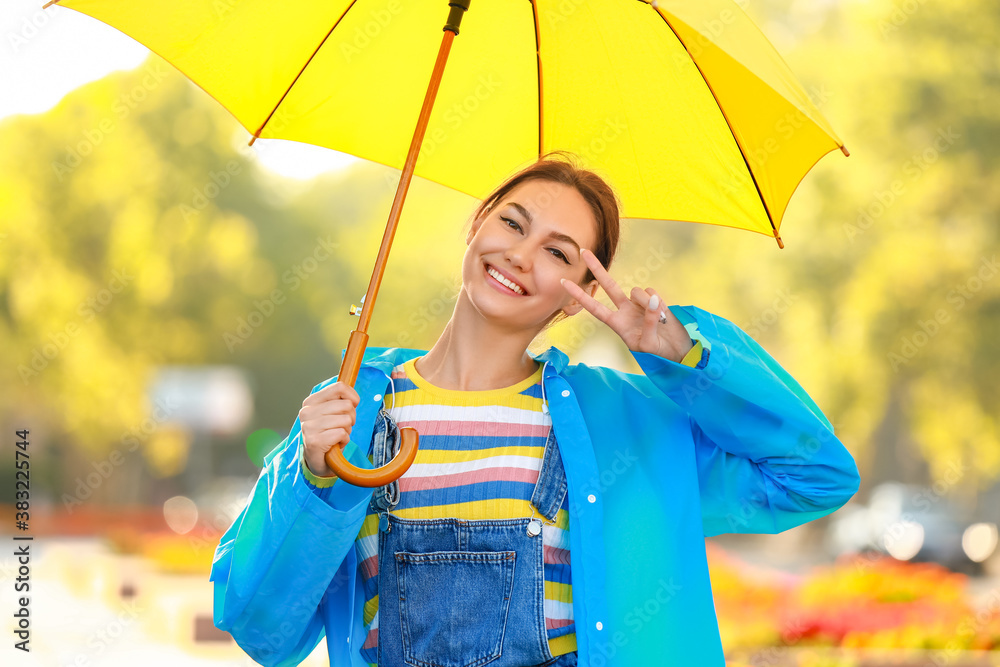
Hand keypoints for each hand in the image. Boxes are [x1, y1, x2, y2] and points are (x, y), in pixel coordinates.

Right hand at [299, 380, 359, 476]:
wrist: (318, 461)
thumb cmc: (328, 434)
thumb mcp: (332, 413)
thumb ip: (340, 400)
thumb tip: (354, 396)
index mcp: (311, 401)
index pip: (339, 387)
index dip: (352, 397)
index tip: (352, 406)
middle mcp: (307, 412)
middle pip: (346, 405)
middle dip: (351, 418)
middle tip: (341, 427)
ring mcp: (309, 426)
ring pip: (346, 420)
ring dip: (347, 430)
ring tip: (337, 436)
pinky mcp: (314, 441)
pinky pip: (342, 434)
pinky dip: (344, 440)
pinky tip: (335, 444)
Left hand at [560, 248, 693, 362]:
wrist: (677, 352)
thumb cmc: (657, 354)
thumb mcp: (648, 343)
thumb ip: (649, 321)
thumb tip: (653, 299)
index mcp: (617, 324)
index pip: (595, 307)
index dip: (580, 295)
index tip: (564, 282)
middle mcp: (625, 311)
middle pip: (609, 286)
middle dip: (597, 269)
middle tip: (583, 251)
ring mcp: (640, 304)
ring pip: (637, 291)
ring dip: (646, 303)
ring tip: (658, 320)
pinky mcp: (656, 300)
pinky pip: (653, 291)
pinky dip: (658, 302)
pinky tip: (664, 314)